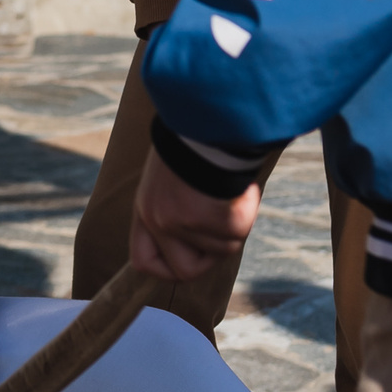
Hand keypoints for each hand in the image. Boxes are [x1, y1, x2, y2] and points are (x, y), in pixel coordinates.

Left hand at [128, 150, 260, 283]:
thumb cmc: (191, 145)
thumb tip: (192, 242)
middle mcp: (158, 220)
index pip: (144, 262)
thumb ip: (173, 210)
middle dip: (210, 257)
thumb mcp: (168, 179)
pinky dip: (247, 211)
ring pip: (222, 249)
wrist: (205, 120)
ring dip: (233, 225)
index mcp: (145, 209)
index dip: (167, 268)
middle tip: (223, 228)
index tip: (191, 257)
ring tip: (229, 192)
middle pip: (186, 271)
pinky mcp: (210, 216)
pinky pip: (238, 231)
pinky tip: (242, 188)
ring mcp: (183, 221)